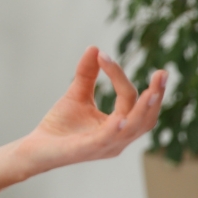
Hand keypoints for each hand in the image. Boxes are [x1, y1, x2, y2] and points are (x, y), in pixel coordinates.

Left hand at [16, 47, 166, 174]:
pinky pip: (107, 141)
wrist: (35, 149)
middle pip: (146, 119)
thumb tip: (95, 47)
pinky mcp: (87, 150)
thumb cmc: (59, 127)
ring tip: (152, 92)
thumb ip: (87, 74)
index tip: (103, 55)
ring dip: (144, 110)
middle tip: (163, 74)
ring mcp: (105, 146)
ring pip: (133, 129)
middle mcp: (118, 138)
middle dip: (156, 97)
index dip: (119, 76)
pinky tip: (121, 118)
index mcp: (118, 126)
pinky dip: (116, 130)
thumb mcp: (76, 95)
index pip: (129, 99)